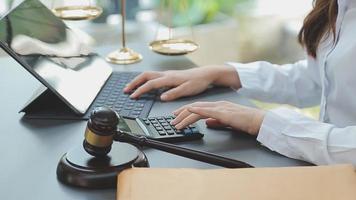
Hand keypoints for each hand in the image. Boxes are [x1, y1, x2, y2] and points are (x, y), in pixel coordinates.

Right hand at [123, 65, 240, 100]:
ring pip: (148, 75)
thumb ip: (174, 93)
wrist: (206, 74)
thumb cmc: (198, 81)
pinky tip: (145, 85)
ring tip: (131, 87)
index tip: (133, 96)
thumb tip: (162, 97)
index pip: (150, 84)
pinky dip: (145, 80)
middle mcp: (166, 74)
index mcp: (169, 78)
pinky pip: (153, 76)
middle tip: (126, 90)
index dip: (140, 90)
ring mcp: (167, 74)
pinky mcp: (170, 75)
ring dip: (138, 80)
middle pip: (145, 76)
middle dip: (134, 82)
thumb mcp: (187, 89)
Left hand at [171, 101, 264, 135]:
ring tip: (176, 122)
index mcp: (218, 106)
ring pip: (198, 109)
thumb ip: (217, 121)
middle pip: (195, 106)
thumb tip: (207, 123)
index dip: (186, 110)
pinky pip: (207, 110)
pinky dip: (197, 110)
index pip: (198, 107)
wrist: (258, 121)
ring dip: (185, 115)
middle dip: (181, 112)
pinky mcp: (224, 112)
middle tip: (172, 118)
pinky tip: (190, 111)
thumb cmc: (246, 122)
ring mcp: (220, 107)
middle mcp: (217, 105)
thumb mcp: (227, 122)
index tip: (177, 115)